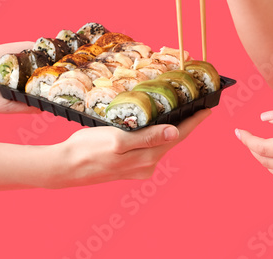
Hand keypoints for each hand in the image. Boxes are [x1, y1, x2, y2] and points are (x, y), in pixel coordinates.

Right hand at [52, 108, 210, 185]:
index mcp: (148, 157)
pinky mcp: (128, 166)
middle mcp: (147, 165)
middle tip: (198, 104)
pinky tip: (156, 124)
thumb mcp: (118, 140)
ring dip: (172, 128)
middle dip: (186, 122)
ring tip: (181, 111)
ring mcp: (138, 167)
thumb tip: (175, 132)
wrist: (63, 168)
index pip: (179, 135)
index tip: (209, 107)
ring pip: (161, 143)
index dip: (195, 120)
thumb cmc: (87, 150)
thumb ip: (147, 138)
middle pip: (173, 139)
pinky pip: (149, 147)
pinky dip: (157, 134)